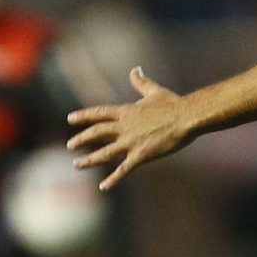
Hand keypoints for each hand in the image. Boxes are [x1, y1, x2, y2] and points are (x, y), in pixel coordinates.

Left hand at [67, 69, 195, 189]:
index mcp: (126, 111)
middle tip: (70, 145)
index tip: (70, 118)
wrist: (187, 118)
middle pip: (96, 133)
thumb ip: (141, 82)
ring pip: (104, 153)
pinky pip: (123, 169)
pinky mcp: (141, 155)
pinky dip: (113, 179)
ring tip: (76, 164)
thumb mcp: (154, 91)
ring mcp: (131, 142)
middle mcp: (124, 126)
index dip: (84, 116)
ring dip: (89, 159)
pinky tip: (103, 186)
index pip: (99, 113)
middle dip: (81, 139)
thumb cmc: (173, 104)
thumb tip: (135, 69)